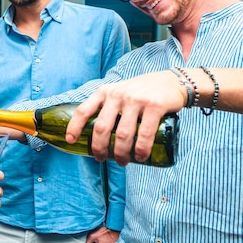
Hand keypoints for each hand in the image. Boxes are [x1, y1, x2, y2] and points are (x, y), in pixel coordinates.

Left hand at [66, 70, 184, 165]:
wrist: (172, 80)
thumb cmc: (141, 92)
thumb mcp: (118, 92)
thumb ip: (107, 106)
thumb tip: (94, 134)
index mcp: (105, 92)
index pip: (83, 110)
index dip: (74, 126)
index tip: (70, 140)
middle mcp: (117, 94)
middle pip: (101, 128)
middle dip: (99, 148)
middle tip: (101, 159)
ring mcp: (136, 100)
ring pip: (122, 134)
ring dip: (121, 153)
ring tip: (123, 162)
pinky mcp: (154, 105)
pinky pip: (145, 133)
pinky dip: (141, 149)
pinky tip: (140, 157)